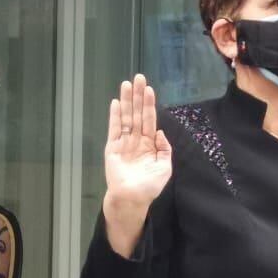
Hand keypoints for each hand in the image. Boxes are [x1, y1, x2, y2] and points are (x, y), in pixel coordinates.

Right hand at [104, 74, 171, 212]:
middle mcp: (136, 139)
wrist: (132, 199)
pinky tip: (115, 103)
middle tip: (138, 77)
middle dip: (137, 96)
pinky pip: (114, 129)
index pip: (149, 119)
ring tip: (126, 84)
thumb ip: (164, 149)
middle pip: (137, 113)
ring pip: (126, 117)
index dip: (149, 104)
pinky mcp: (112, 148)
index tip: (149, 89)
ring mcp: (124, 142)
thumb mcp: (164, 168)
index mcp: (149, 144)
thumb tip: (160, 132)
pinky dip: (114, 116)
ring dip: (125, 101)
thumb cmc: (149, 186)